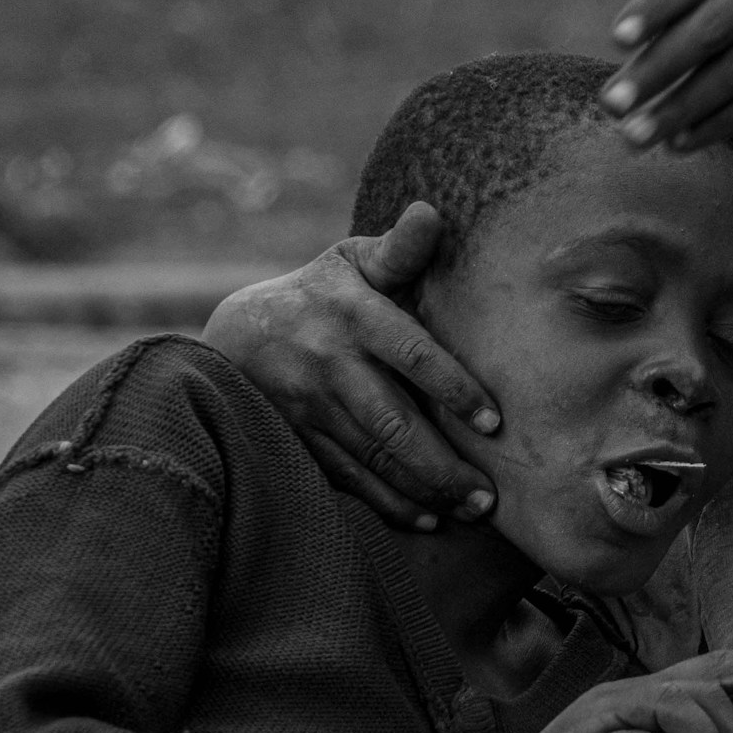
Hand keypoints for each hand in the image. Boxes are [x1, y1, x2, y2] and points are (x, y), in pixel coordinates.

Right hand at [200, 202, 498, 528]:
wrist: (238, 332)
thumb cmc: (323, 292)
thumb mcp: (354, 261)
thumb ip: (401, 250)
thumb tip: (432, 214)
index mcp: (353, 313)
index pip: (412, 354)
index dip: (454, 389)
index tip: (494, 422)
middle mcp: (329, 362)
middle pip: (393, 422)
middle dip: (443, 464)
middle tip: (489, 496)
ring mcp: (308, 406)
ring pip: (373, 457)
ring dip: (424, 489)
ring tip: (470, 510)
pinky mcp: (297, 438)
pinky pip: (346, 477)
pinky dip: (386, 502)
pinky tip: (424, 517)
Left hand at [601, 0, 732, 150]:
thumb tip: (640, 53)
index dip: (654, 7)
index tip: (616, 39)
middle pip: (708, 29)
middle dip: (655, 70)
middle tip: (611, 104)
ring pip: (732, 72)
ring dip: (679, 109)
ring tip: (636, 137)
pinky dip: (719, 122)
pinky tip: (683, 141)